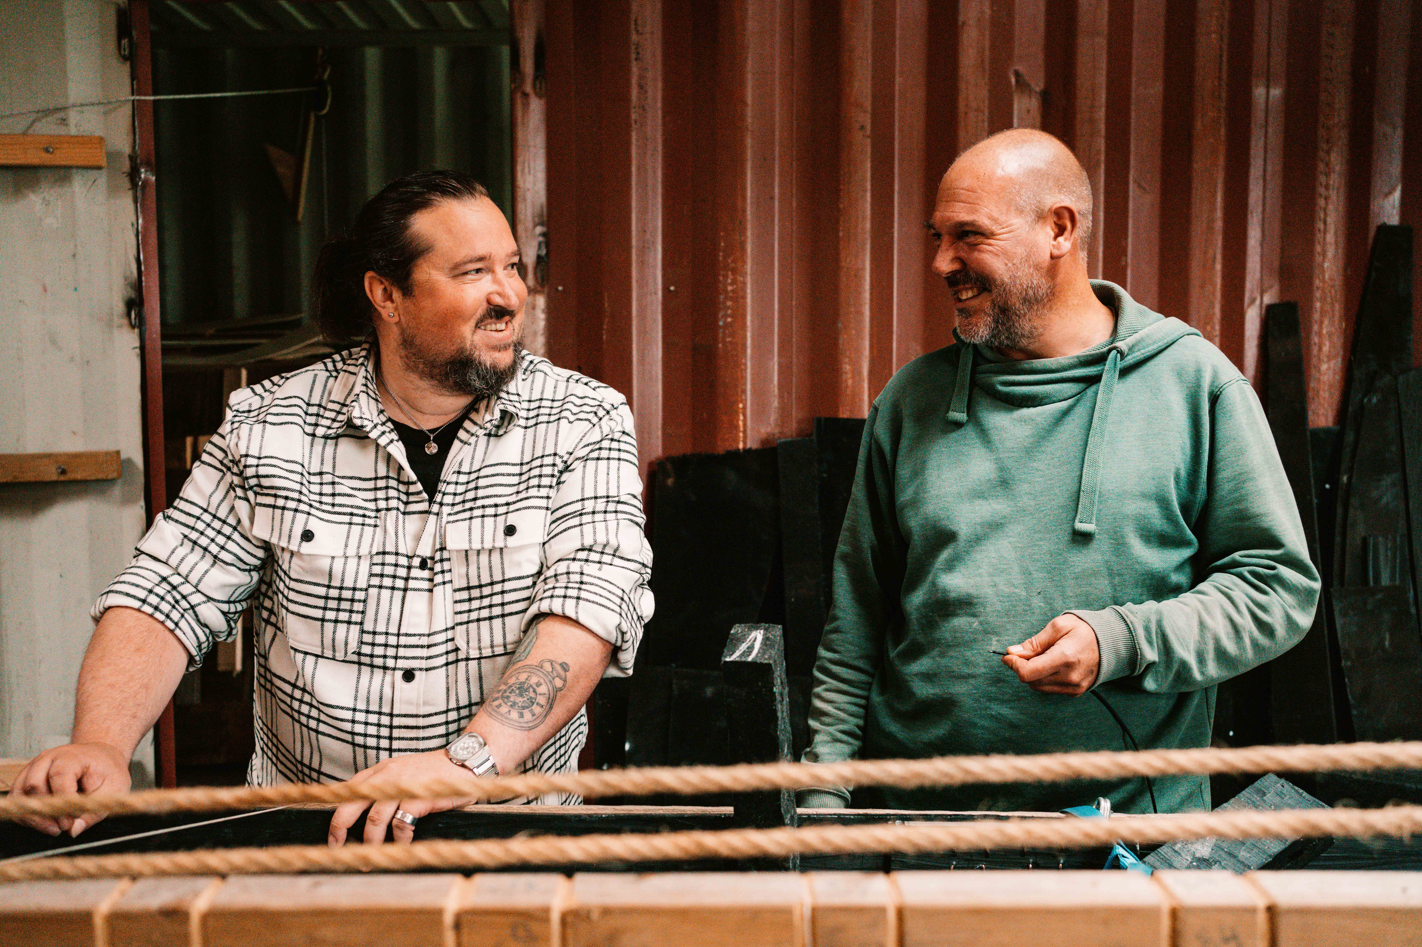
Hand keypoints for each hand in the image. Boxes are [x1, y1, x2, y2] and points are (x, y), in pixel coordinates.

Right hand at [8, 742, 130, 836]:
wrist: (99, 757)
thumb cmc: (107, 771)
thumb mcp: (113, 788)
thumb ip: (94, 810)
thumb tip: (73, 830)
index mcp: (71, 756)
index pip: (59, 776)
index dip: (63, 802)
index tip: (72, 822)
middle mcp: (48, 759)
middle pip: (34, 785)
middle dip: (46, 811)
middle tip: (63, 827)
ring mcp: (33, 768)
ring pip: (20, 794)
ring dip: (34, 816)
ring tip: (54, 828)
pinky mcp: (26, 779)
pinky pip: (17, 799)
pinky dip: (27, 814)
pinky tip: (44, 823)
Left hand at [327, 750, 479, 845]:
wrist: (465, 761)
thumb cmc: (435, 772)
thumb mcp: (403, 771)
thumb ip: (385, 786)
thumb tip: (364, 818)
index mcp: (380, 770)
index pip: (348, 791)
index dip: (337, 815)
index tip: (334, 835)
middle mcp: (386, 776)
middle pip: (352, 804)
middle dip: (340, 829)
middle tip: (337, 848)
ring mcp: (402, 785)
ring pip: (374, 819)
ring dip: (371, 842)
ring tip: (371, 858)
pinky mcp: (419, 796)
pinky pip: (402, 824)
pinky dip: (400, 839)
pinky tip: (403, 844)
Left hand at [1001, 614, 1100, 695]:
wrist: (1112, 642)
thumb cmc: (1083, 630)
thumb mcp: (1058, 626)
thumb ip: (1034, 642)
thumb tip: (1012, 652)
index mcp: (1065, 658)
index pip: (1028, 672)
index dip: (1013, 664)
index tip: (1008, 655)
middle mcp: (1070, 677)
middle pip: (1030, 681)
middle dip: (1021, 667)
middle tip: (1023, 653)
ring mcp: (1074, 687)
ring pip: (1038, 687)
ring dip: (1031, 674)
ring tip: (1040, 657)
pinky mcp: (1076, 692)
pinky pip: (1049, 689)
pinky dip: (1043, 679)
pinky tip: (1049, 665)